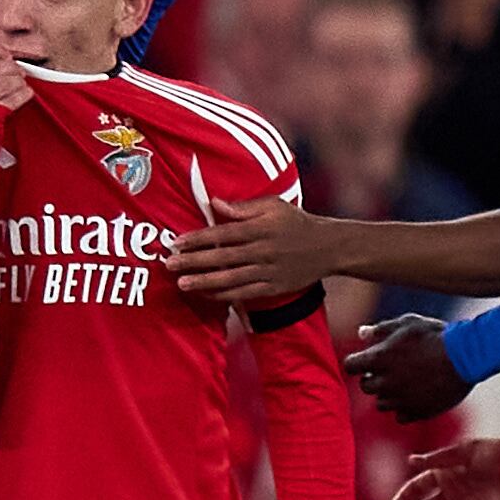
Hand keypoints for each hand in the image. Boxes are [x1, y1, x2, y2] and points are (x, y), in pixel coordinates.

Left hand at [172, 194, 339, 307]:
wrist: (329, 248)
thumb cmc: (297, 222)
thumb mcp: (274, 206)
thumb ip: (243, 207)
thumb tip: (214, 203)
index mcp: (261, 228)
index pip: (223, 233)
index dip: (198, 239)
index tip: (176, 243)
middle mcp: (263, 251)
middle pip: (223, 258)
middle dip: (194, 262)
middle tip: (169, 265)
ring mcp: (268, 272)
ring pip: (231, 279)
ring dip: (204, 282)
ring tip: (181, 284)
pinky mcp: (273, 288)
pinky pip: (243, 294)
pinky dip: (223, 296)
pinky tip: (205, 294)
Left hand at [346, 314, 469, 420]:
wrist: (468, 355)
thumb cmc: (436, 335)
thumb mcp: (408, 323)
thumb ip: (381, 329)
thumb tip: (361, 334)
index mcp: (378, 359)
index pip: (349, 366)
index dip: (357, 362)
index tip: (367, 359)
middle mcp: (385, 382)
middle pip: (365, 386)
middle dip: (373, 378)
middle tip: (390, 369)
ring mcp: (401, 400)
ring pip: (381, 404)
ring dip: (388, 394)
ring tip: (405, 382)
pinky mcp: (418, 412)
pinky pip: (400, 416)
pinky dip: (405, 408)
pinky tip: (416, 395)